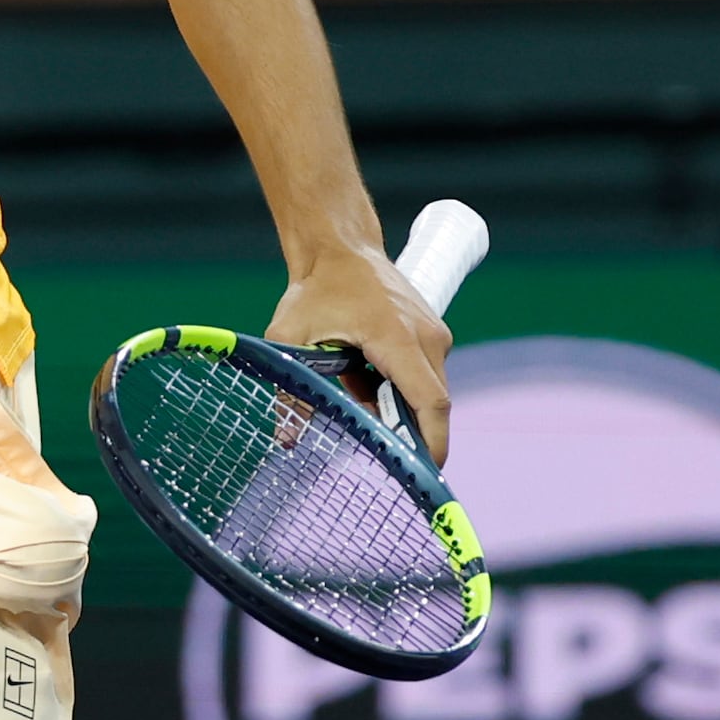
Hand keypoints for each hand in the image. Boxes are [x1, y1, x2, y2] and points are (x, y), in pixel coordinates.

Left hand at [266, 231, 448, 464]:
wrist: (339, 247)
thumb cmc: (315, 289)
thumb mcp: (290, 339)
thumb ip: (291, 389)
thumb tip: (287, 439)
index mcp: (398, 338)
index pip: (431, 402)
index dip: (432, 443)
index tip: (425, 473)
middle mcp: (427, 337)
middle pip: (430, 405)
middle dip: (412, 435)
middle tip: (382, 459)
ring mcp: (433, 335)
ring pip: (426, 392)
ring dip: (399, 409)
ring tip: (356, 398)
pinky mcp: (430, 335)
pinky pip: (421, 376)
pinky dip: (397, 391)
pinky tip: (362, 380)